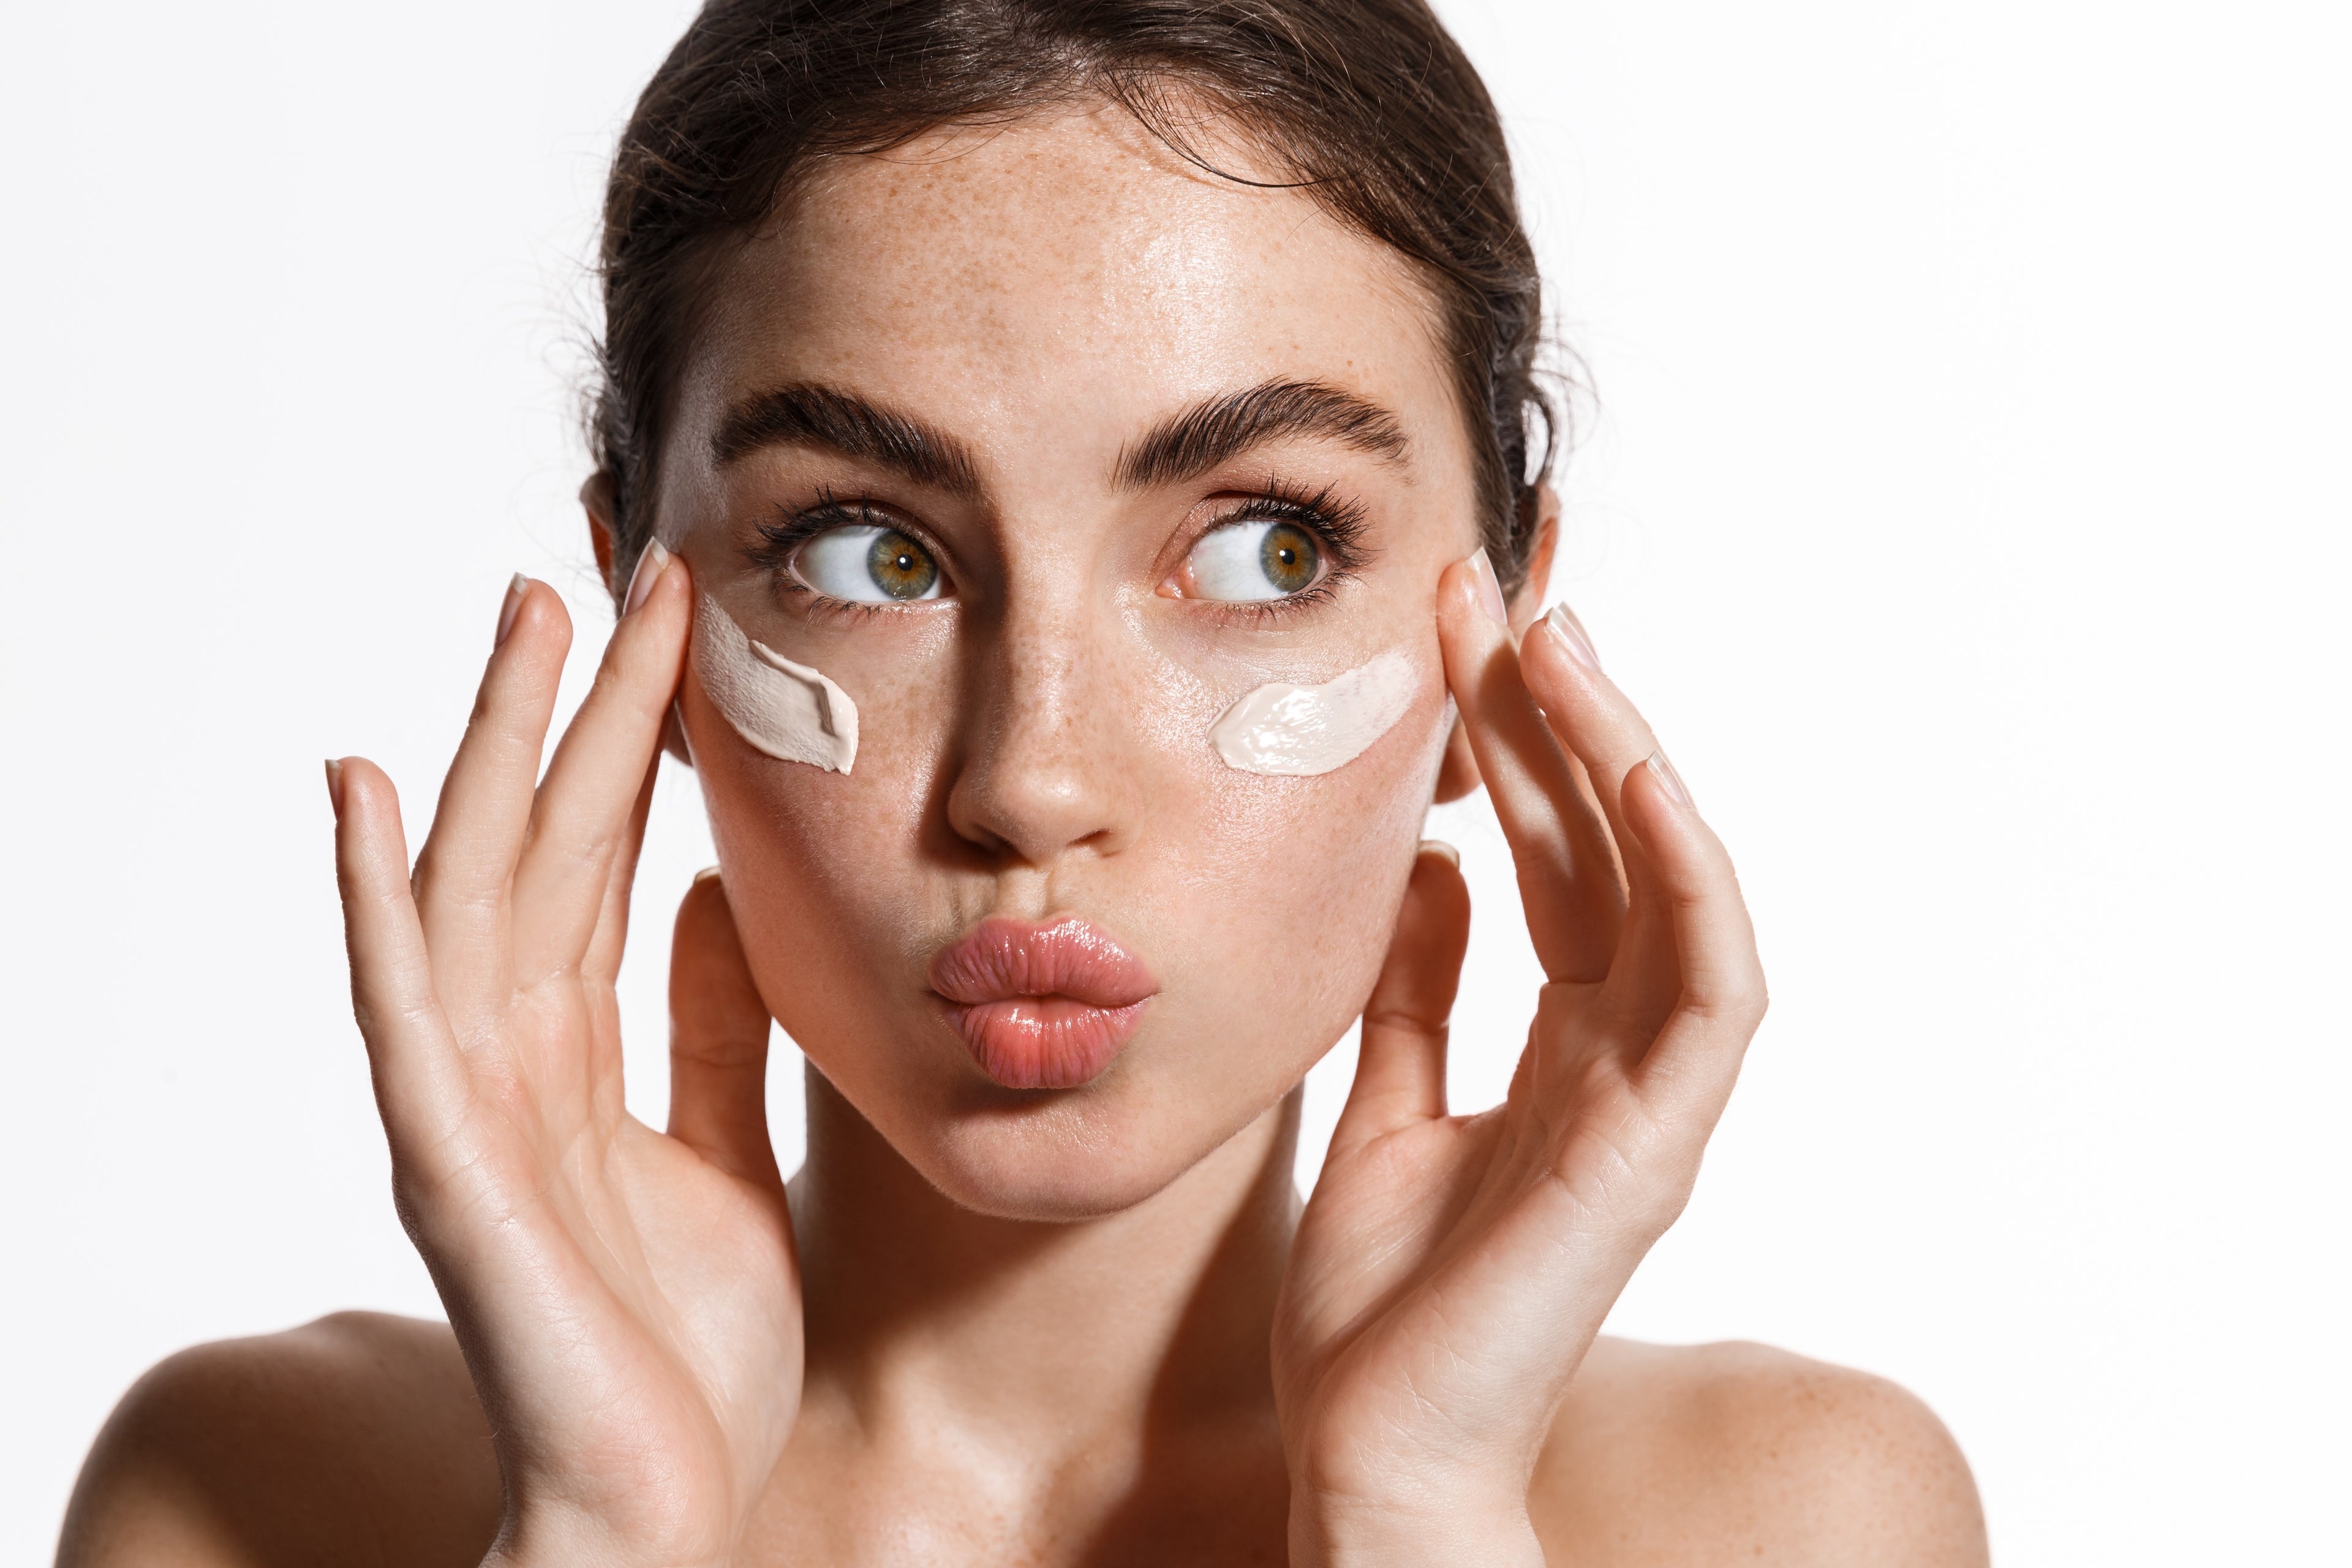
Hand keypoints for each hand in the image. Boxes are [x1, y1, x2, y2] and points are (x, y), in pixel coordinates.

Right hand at [329, 551, 798, 1567]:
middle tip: (600, 569)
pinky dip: (379, 900)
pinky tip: (368, 794)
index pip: (600, 860)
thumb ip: (709, 1032)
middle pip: (538, 844)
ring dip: (493, 751)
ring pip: (475, 888)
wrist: (677, 1503)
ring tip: (521, 618)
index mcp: (577, 1054)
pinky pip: (406, 1009)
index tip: (673, 624)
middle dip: (570, 708)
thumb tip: (705, 898)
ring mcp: (467, 1103)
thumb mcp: (729, 1151)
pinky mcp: (448, 1164)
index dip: (630, 742)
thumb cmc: (695, 1349)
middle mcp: (510, 1056)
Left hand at [1273, 554, 1767, 1564]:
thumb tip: (1429, 864)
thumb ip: (1415, 991)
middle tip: (1487, 587)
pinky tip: (1632, 777)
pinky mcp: (1659, 1144)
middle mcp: (1619, 1051)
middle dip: (1553, 711)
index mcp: (1561, 1042)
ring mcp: (1651, 1094)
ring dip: (1623, 758)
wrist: (1369, 1449)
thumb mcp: (1380, 1102)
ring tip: (1554, 643)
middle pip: (1606, 844)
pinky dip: (1684, 873)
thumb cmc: (1377, 1306)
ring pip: (1673, 886)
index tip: (1453, 620)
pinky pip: (1708, 984)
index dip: (1514, 735)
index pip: (1554, 851)